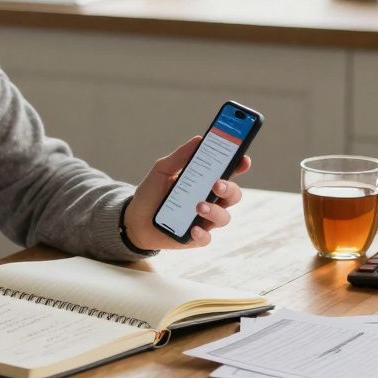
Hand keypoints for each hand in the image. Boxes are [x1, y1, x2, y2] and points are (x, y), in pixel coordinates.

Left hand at [122, 136, 251, 250]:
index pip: (229, 172)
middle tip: (218, 184)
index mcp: (205, 181)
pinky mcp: (195, 237)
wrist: (134, 218)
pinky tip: (193, 229)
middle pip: (233, 195)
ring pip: (224, 217)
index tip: (243, 159)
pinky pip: (207, 238)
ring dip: (215, 211)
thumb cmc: (151, 192)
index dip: (240, 165)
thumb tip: (199, 139)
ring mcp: (205, 220)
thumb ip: (180, 157)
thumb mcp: (162, 170)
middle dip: (230, 189)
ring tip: (199, 206)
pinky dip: (202, 234)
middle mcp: (210, 200)